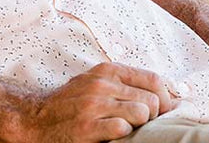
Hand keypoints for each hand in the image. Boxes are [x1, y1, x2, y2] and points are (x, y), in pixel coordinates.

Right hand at [12, 63, 177, 142]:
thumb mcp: (96, 84)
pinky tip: (114, 135)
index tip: (164, 112)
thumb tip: (169, 96)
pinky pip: (123, 129)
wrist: (39, 120)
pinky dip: (124, 135)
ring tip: (128, 129)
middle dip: (154, 117)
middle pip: (152, 99)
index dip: (166, 99)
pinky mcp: (89, 127)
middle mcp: (101, 84)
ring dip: (140, 126)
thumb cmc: (72, 103)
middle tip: (143, 125)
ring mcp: (95, 105)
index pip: (154, 79)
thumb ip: (126, 84)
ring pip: (141, 113)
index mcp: (106, 71)